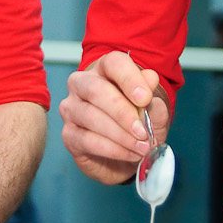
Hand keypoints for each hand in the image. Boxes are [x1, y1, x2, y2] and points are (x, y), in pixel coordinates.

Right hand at [59, 51, 167, 184]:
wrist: (124, 159)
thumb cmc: (136, 127)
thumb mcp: (153, 116)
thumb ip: (154, 100)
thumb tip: (151, 81)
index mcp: (105, 70)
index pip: (113, 63)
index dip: (129, 79)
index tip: (146, 98)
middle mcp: (82, 84)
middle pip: (96, 89)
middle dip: (122, 112)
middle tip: (142, 131)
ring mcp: (71, 109)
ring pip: (91, 116)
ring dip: (120, 135)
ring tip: (142, 147)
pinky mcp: (68, 134)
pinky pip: (87, 140)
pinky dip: (112, 149)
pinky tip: (130, 154)